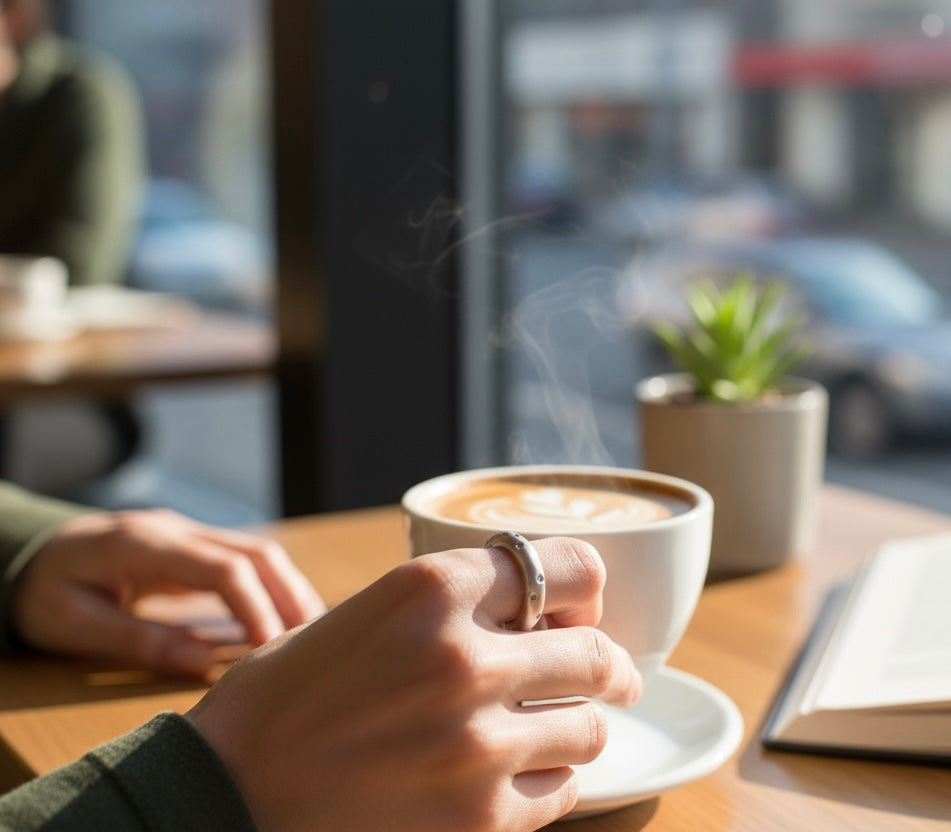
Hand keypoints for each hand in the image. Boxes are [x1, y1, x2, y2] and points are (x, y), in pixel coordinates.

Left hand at [10, 509, 325, 676]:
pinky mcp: (195, 547)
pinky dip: (271, 589)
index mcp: (145, 543)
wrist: (35, 553)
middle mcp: (177, 530)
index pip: (223, 568)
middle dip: (289, 597)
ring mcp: (189, 533)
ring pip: (259, 553)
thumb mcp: (73, 624)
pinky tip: (284, 618)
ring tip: (309, 634)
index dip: (255, 607)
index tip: (271, 649)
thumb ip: (137, 640)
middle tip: (311, 644)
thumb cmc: (47, 592)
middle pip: (255, 553)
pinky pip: (246, 562)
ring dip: (288, 591)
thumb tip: (203, 665)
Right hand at [187, 537, 640, 831]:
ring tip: (548, 730)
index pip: (570, 567)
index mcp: (432, 588)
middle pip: (596, 653)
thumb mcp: (364, 613)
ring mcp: (476, 744)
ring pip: (589, 728)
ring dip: (575, 727)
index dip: (583, 589)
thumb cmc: (286, 695)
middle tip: (600, 675)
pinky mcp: (479, 821)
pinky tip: (511, 777)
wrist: (228, 789)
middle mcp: (464, 657)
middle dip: (603, 665)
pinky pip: (563, 793)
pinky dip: (549, 782)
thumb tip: (527, 617)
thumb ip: (450, 607)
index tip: (578, 610)